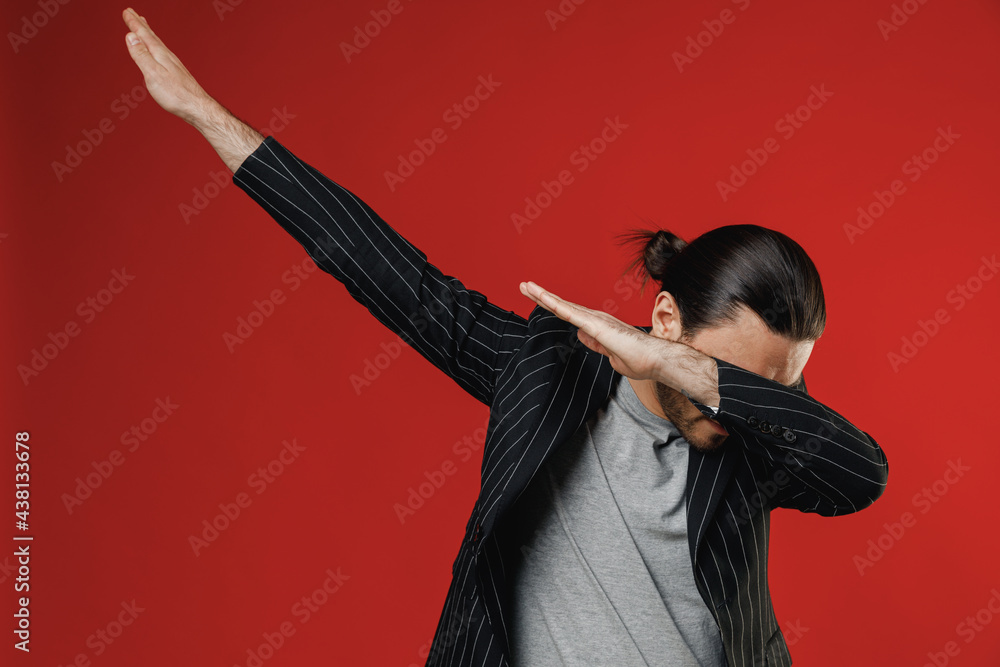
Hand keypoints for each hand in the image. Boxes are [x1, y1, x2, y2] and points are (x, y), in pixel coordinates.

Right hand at [122, 8, 216, 125]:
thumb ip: (141, 55)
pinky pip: (162, 53)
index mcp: (159, 54)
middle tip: (131, 13)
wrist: (197, 107)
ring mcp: (173, 64)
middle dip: (140, 24)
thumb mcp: (153, 74)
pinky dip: (156, 47)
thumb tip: (131, 37)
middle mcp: (167, 56)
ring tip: (143, 26)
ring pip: (157, 44)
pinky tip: (157, 52)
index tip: (126, 12)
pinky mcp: (176, 73)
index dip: (134, 23)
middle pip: (151, 36)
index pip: (144, 34)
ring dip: (148, 34)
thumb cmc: (176, 95)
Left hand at [519, 280, 719, 404]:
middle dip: (542, 296)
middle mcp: (595, 318)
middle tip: (524, 286)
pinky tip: (542, 298)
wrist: (657, 362)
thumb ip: (595, 345)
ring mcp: (595, 320)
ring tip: (526, 286)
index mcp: (598, 326)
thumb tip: (581, 336)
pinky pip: (571, 313)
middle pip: (563, 306)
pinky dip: (555, 304)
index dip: (553, 306)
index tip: (538, 299)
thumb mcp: (611, 355)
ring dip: (543, 296)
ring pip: (563, 306)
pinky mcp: (596, 325)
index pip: (570, 314)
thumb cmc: (641, 361)